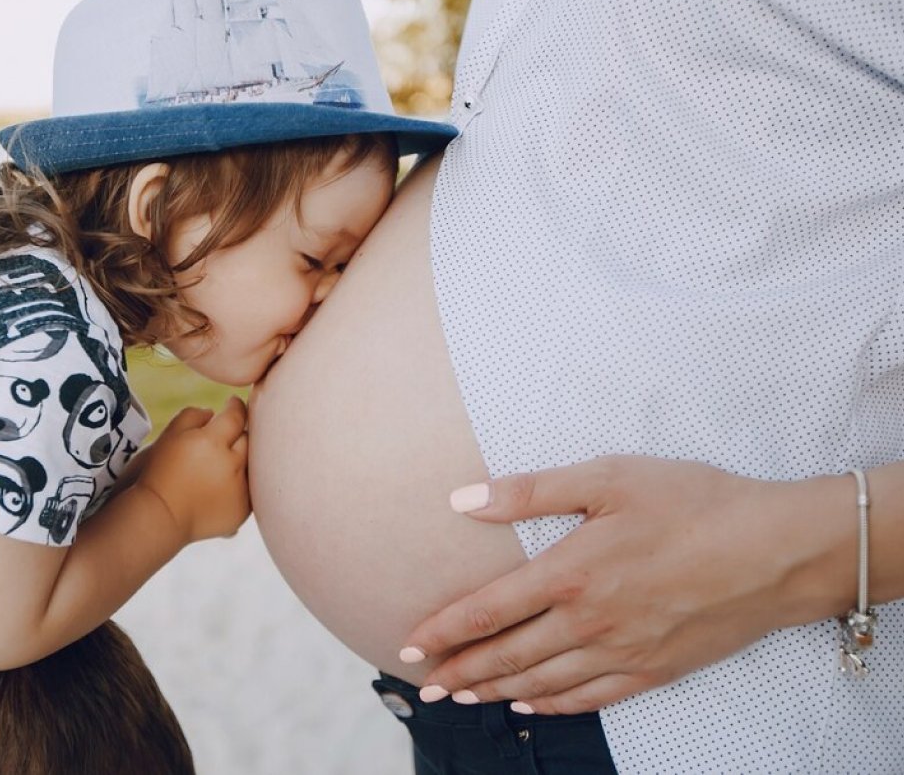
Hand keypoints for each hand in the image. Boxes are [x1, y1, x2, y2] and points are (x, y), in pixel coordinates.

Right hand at [137, 396, 249, 542]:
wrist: (160, 516)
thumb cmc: (159, 472)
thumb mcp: (169, 435)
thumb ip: (193, 415)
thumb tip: (213, 413)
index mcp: (212, 442)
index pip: (236, 415)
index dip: (235, 406)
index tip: (232, 404)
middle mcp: (231, 465)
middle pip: (249, 439)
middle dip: (239, 434)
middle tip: (226, 436)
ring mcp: (239, 489)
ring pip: (254, 464)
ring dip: (242, 459)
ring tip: (223, 462)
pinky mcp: (242, 509)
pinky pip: (251, 488)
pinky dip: (241, 483)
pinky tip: (223, 484)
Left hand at [399, 455, 850, 713]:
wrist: (777, 550)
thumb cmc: (692, 502)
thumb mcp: (607, 477)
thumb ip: (530, 491)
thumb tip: (461, 501)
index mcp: (568, 573)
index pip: (485, 611)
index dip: (442, 631)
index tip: (407, 646)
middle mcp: (588, 623)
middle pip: (506, 656)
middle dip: (458, 672)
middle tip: (424, 685)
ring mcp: (623, 652)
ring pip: (542, 683)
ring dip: (495, 692)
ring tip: (462, 699)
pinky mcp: (656, 670)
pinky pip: (591, 699)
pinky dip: (553, 706)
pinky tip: (532, 706)